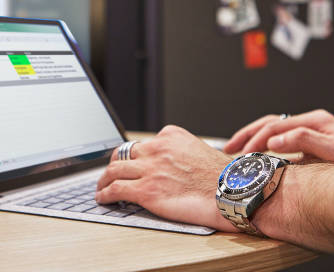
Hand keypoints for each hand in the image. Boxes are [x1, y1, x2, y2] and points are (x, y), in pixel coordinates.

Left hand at [95, 125, 235, 231]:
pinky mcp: (146, 191)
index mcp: (170, 136)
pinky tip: (103, 198)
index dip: (133, 157)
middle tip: (110, 175)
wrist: (233, 192)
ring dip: (103, 180)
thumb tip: (171, 166)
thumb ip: (180, 154)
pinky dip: (104, 194)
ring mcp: (150, 169)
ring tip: (101, 188)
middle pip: (123, 154)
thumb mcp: (199, 151)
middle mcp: (157, 149)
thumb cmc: (222, 178)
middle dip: (114, 165)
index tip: (129, 164)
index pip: (142, 144)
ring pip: (114, 170)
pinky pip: (115, 189)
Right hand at [224, 109, 333, 163]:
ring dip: (252, 141)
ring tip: (235, 153)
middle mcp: (313, 124)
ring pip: (273, 132)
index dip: (253, 140)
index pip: (274, 125)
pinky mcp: (314, 145)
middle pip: (269, 124)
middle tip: (228, 152)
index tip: (239, 155)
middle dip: (246, 138)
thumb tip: (276, 140)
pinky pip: (282, 142)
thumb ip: (307, 141)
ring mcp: (313, 133)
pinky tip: (258, 159)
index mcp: (316, 121)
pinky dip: (264, 149)